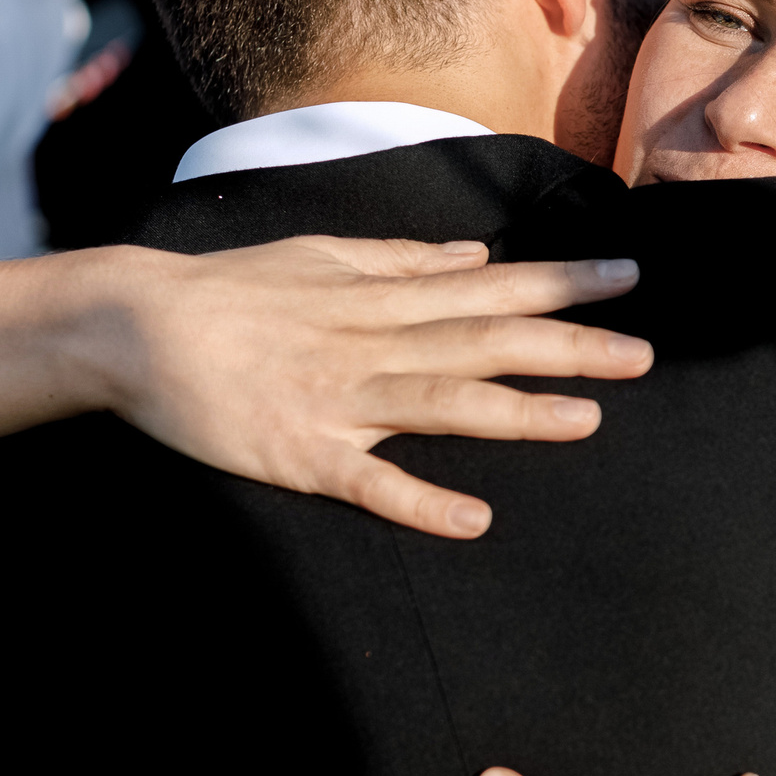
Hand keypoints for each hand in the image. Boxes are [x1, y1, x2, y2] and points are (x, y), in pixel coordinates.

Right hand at [88, 239, 654, 538]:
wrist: (132, 327)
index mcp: (379, 297)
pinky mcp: (299, 454)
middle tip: (643, 354)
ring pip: (440, 404)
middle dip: (566, 346)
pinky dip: (419, 501)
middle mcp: (370, 343)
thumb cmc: (228, 290)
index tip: (627, 278)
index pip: (490, 286)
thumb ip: (401, 259)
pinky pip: (367, 483)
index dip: (560, 285)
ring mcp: (337, 400)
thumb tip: (475, 255)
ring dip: (516, 413)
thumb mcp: (320, 256)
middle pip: (483, 342)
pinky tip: (474, 520)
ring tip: (587, 421)